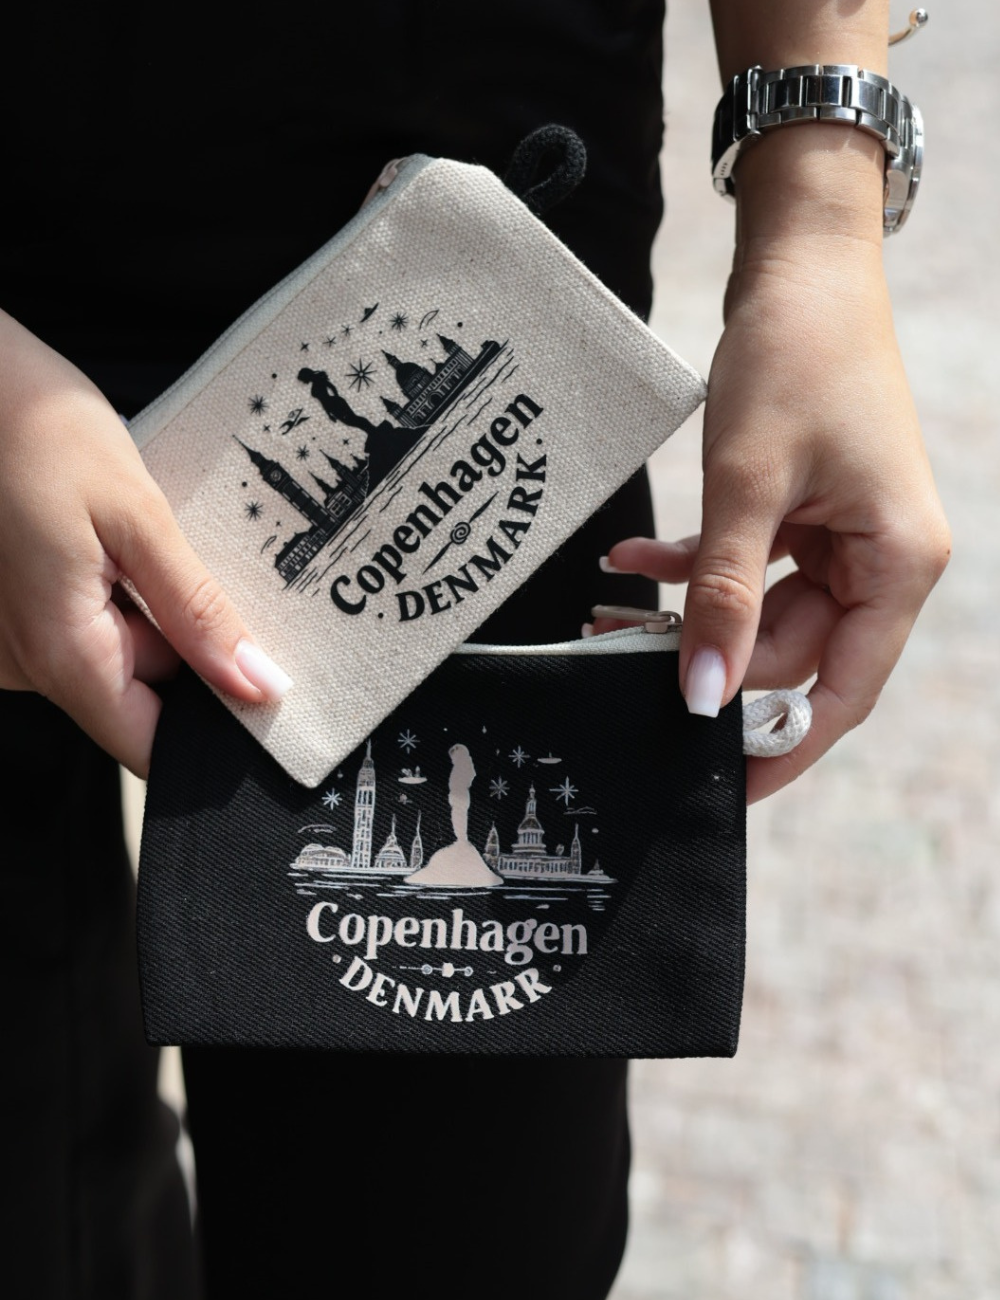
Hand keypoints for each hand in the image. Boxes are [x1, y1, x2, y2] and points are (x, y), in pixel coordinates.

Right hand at [0, 311, 291, 776]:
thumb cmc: (37, 430)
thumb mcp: (137, 516)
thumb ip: (197, 610)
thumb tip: (255, 684)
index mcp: (58, 652)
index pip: (147, 746)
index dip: (211, 729)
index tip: (259, 690)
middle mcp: (24, 663)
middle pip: (138, 694)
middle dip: (182, 642)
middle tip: (183, 567)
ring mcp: (13, 642)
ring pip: (113, 656)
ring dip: (147, 611)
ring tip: (136, 541)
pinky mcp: (13, 616)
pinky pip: (84, 627)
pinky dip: (114, 594)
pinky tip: (109, 542)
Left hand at [600, 232, 949, 802]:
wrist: (801, 267)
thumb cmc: (796, 360)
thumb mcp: (748, 488)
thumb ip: (723, 597)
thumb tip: (701, 694)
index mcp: (897, 564)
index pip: (842, 690)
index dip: (781, 743)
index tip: (722, 788)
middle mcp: (880, 560)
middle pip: (791, 654)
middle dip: (709, 664)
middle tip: (623, 670)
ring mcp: (843, 537)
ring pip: (759, 614)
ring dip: (690, 615)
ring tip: (608, 617)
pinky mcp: (806, 513)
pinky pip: (748, 566)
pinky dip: (694, 568)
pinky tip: (630, 566)